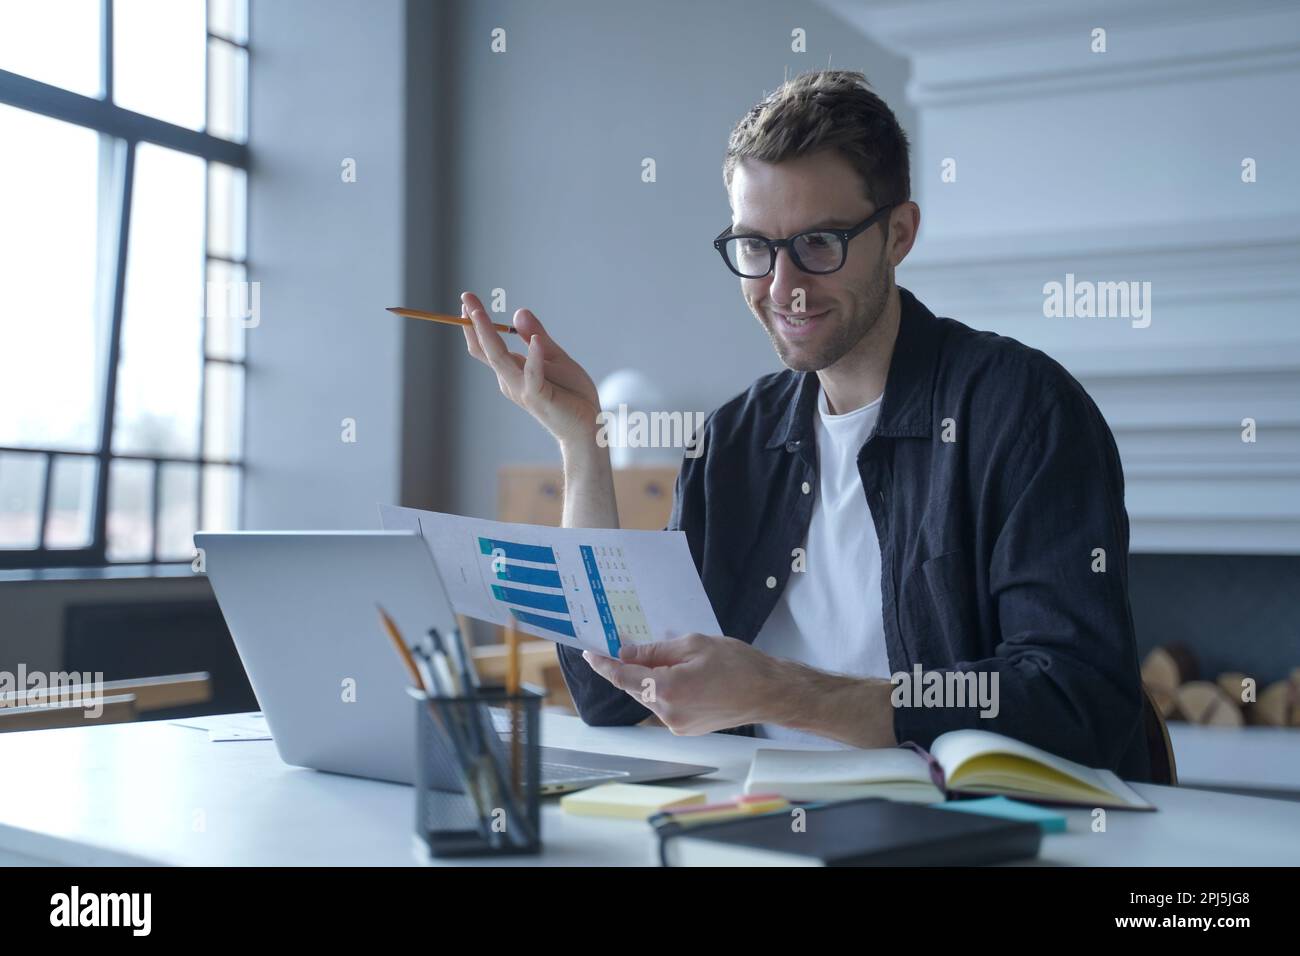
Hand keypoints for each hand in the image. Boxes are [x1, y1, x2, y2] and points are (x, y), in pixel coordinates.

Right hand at [460, 291, 601, 448]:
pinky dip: (534, 358)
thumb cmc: (572, 394)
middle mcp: (511, 380)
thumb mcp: (555, 357)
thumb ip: (536, 336)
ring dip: (489, 334)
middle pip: (487, 349)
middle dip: (475, 322)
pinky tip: (536, 341)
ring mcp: (522, 389)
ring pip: (499, 359)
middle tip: (465, 296)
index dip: (475, 324)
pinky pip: (533, 375)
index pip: (487, 346)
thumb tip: (518, 312)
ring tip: (479, 313)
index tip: (467, 299)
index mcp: (513, 371)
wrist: (588, 426)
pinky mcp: (539, 397)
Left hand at [581, 633, 781, 734]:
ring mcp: (676, 725)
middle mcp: (668, 712)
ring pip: (648, 696)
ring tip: (669, 660)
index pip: (623, 676)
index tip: (590, 654)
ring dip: (649, 679)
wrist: (767, 692)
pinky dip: (663, 690)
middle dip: (629, 668)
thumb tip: (627, 653)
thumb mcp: (693, 644)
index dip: (604, 664)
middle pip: (634, 687)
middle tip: (629, 647)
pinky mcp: (684, 729)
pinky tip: (680, 676)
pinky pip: (663, 705)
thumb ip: (656, 650)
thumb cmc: (738, 664)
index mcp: (667, 688)